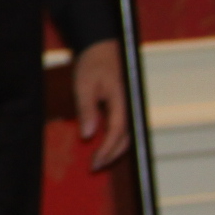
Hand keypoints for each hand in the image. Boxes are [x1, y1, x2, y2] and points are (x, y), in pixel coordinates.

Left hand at [74, 38, 131, 169]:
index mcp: (122, 100)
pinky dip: (116, 139)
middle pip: (126, 138)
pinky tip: (104, 145)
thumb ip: (87, 110)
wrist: (102, 48)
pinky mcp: (126, 106)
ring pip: (128, 134)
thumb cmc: (93, 64)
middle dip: (112, 154)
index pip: (117, 132)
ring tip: (99, 159)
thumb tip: (88, 135)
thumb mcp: (83, 85)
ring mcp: (130, 106)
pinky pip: (124, 127)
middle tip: (95, 166)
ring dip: (115, 149)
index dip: (106, 150)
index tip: (95, 162)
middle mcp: (130, 105)